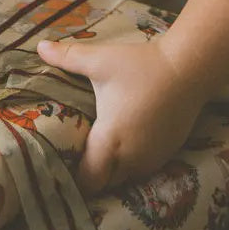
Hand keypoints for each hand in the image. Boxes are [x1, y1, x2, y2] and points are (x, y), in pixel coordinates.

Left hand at [36, 37, 202, 195]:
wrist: (188, 68)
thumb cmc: (141, 66)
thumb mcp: (101, 60)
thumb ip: (67, 57)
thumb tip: (39, 46)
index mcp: (110, 141)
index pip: (88, 181)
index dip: (73, 178)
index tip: (62, 166)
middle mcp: (132, 158)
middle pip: (105, 183)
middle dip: (92, 174)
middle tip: (77, 154)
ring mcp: (152, 159)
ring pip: (125, 178)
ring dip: (113, 169)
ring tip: (99, 148)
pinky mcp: (167, 154)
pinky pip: (143, 169)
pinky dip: (132, 162)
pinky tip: (125, 140)